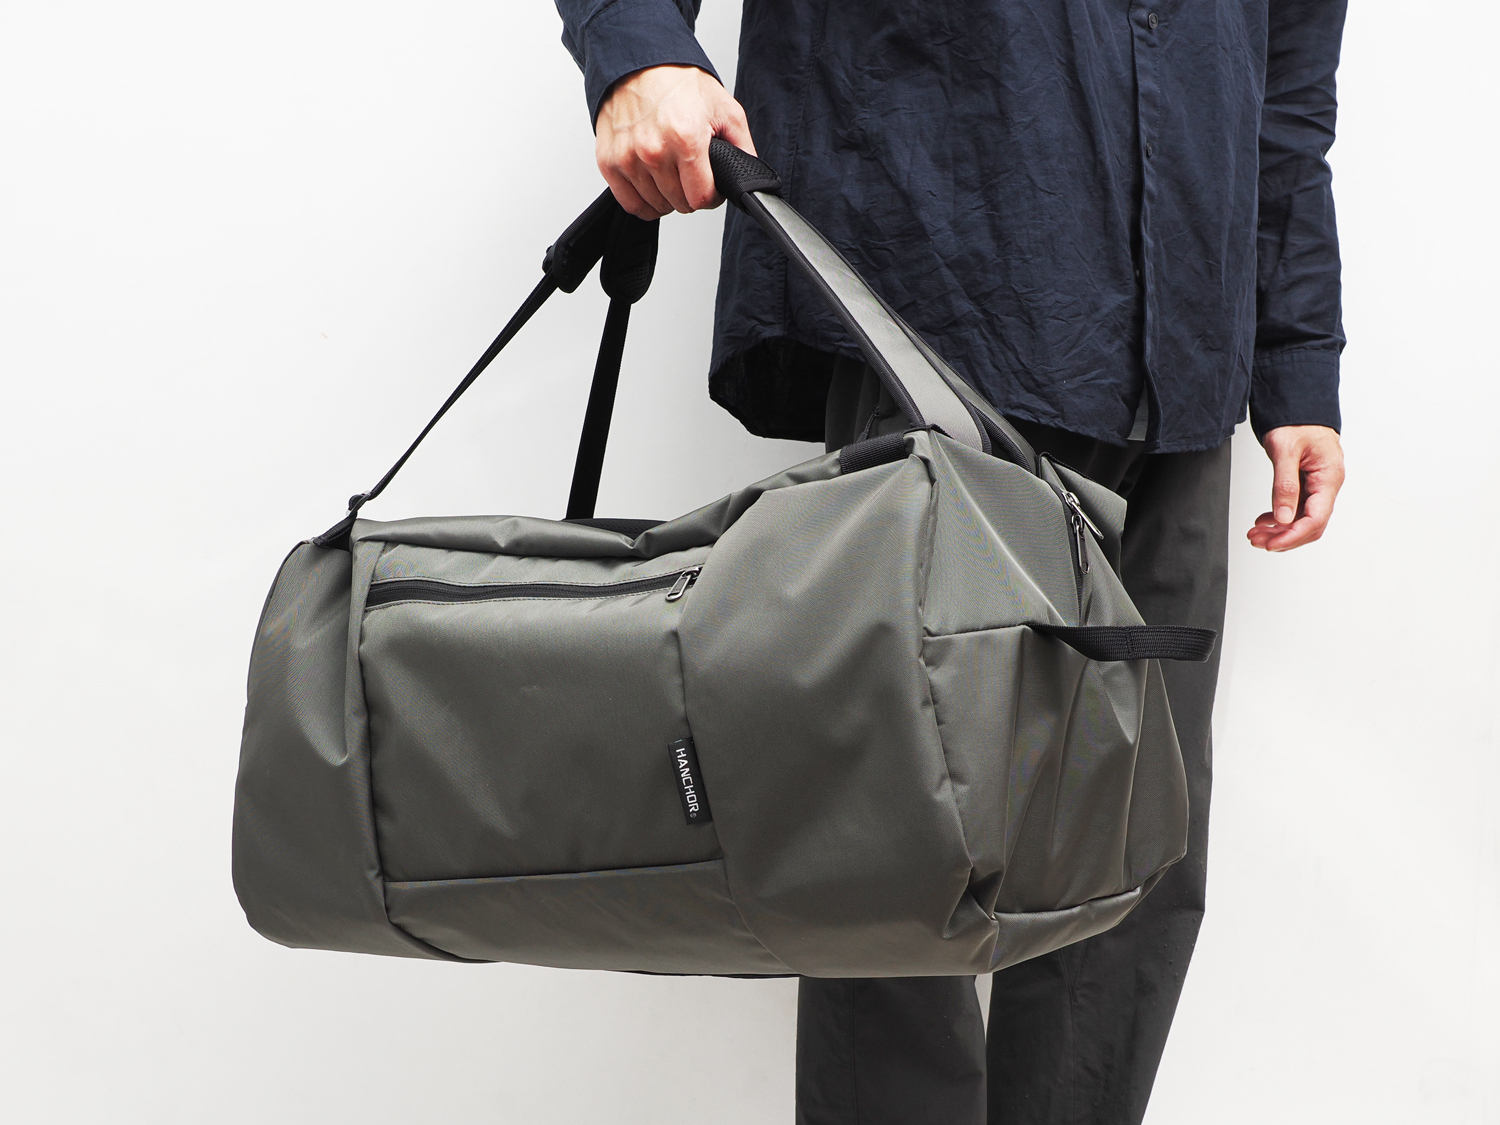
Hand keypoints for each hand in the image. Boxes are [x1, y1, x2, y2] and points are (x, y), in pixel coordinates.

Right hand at [595, 65, 755, 219]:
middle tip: (690, 173)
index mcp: (686, 138)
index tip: (710, 186)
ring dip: (667, 197)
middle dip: (690, 194)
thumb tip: (750, 177)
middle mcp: (654, 150)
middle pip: (680, 204)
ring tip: (671, 174)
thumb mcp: (725, 109)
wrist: (639, 63)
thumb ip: (743, 147)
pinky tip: (653, 187)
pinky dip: (644, 202)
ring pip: (656, 206)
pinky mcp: (609, 161)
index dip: (712, 197)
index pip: (701, 198)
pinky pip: (630, 204)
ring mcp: (628, 158)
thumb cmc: (679, 83)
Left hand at [1247, 425, 1344, 551]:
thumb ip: (1285, 484)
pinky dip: (1279, 517)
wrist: (1299, 406)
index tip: (1272, 544)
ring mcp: (1318, 485)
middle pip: (1311, 524)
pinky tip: (1264, 521)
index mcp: (1329, 477)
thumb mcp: (1285, 450)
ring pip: (1302, 519)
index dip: (1293, 535)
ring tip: (1256, 534)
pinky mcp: (1308, 484)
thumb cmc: (1297, 421)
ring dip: (1280, 530)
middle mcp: (1327, 484)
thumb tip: (1283, 517)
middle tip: (1257, 541)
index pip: (1316, 518)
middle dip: (1284, 537)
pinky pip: (1297, 508)